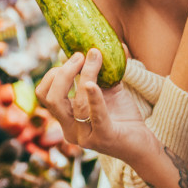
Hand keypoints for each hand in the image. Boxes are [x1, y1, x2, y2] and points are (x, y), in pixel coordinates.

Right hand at [34, 49, 152, 161]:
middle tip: (79, 56)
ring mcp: (84, 136)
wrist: (142, 143)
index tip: (72, 58)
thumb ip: (103, 71)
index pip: (45, 95)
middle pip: (52, 98)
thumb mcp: (109, 90)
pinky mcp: (102, 138)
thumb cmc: (123, 116)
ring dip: (86, 76)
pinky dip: (94, 97)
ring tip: (95, 58)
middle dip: (62, 74)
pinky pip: (95, 115)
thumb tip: (108, 44)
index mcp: (65, 118)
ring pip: (76, 104)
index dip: (53, 74)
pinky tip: (93, 84)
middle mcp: (70, 129)